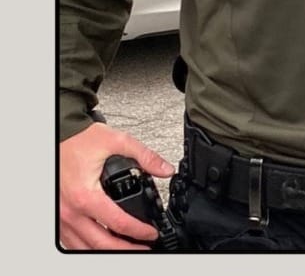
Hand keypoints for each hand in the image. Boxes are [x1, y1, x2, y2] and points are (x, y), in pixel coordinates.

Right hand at [58, 122, 173, 249]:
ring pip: (83, 246)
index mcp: (86, 195)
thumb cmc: (77, 140)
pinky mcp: (57, 216)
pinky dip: (86, 246)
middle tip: (144, 249)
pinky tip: (100, 244)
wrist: (56, 136)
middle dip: (126, 249)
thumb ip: (144, 157)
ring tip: (126, 249)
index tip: (152, 234)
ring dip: (106, 252)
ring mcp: (61, 216)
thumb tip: (165, 169)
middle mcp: (71, 211)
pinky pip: (70, 240)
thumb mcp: (116, 141)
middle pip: (100, 243)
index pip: (118, 223)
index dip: (139, 232)